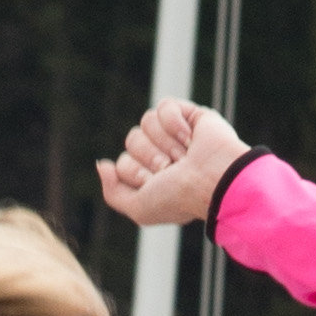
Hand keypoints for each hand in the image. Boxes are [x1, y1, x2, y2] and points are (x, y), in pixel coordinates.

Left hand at [97, 98, 247, 226]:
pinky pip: (164, 106)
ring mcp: (175, 133)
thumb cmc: (180, 198)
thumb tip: (102, 164)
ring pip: (146, 122)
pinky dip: (174, 123)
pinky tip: (190, 138)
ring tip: (185, 155)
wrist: (213, 180)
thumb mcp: (140, 209)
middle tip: (173, 168)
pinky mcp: (189, 114)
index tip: (159, 182)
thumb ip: (113, 193)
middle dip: (151, 156)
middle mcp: (162, 153)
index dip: (137, 173)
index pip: (123, 163)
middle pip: (132, 140)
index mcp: (152, 176)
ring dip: (165, 143)